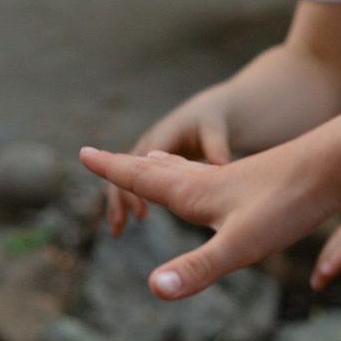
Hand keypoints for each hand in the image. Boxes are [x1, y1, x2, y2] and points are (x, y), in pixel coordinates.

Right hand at [78, 138, 340, 300]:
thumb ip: (199, 269)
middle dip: (126, 169)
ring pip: (188, 169)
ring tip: (149, 162)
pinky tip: (217, 181)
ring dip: (162, 168)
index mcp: (195, 191)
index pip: (142, 178)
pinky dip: (200, 174)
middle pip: (157, 170)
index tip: (81, 152)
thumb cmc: (290, 203)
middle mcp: (210, 180)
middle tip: (101, 159)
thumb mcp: (242, 245)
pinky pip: (217, 177)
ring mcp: (236, 180)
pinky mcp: (261, 182)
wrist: (340, 163)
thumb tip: (155, 289)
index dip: (111, 169)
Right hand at [102, 88, 241, 234]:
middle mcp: (149, 143)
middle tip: (121, 226)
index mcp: (163, 136)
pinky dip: (129, 200)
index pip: (142, 163)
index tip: (140, 213)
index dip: (137, 187)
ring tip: (119, 230)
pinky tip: (133, 220)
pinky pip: (133, 183)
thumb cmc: (213, 121)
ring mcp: (146, 153)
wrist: (207, 111)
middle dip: (121, 198)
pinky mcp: (150, 164)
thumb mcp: (215, 129)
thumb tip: (221, 164)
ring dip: (119, 202)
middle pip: (127, 172)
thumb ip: (217, 146)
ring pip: (126, 179)